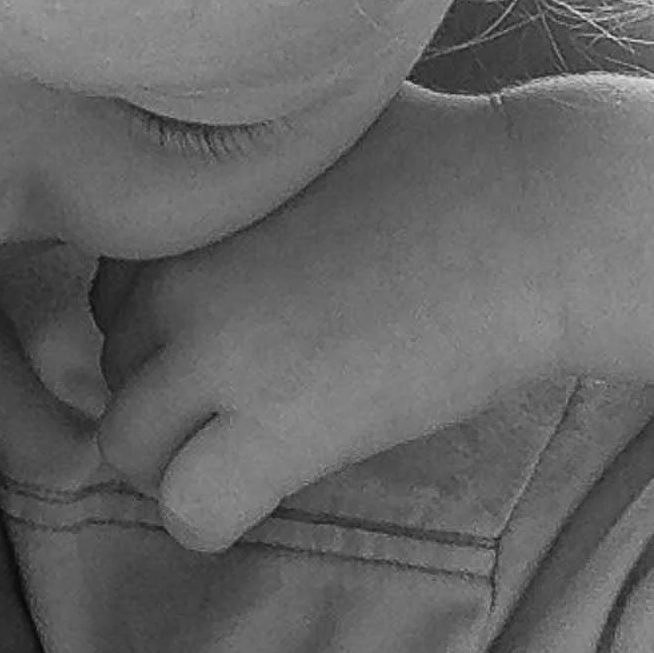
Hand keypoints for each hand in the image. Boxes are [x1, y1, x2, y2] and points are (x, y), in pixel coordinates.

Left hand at [93, 87, 560, 550]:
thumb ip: (234, 173)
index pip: (111, 293)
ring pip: (129, 446)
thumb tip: (206, 193)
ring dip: (181, 459)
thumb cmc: (451, 163)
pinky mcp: (281, 426)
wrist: (541, 216)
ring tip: (256, 448)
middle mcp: (179, 273)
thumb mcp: (305, 135)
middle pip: (116, 369)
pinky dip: (212, 517)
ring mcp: (221, 352)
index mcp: (184, 206)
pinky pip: (189, 509)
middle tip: (259, 396)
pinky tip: (265, 489)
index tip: (240, 334)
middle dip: (174, 393)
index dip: (170, 327)